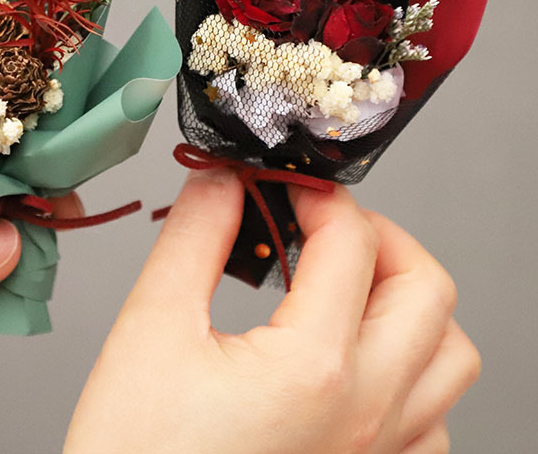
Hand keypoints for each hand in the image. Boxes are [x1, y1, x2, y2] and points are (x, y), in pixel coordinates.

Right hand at [64, 169, 479, 452]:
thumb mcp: (151, 326)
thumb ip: (195, 238)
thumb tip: (221, 180)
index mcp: (314, 369)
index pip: (350, 240)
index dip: (314, 192)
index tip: (280, 184)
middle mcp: (366, 415)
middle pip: (425, 290)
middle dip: (377, 235)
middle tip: (323, 224)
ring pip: (447, 356)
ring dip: (405, 302)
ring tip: (347, 284)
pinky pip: (434, 420)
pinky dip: (411, 371)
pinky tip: (357, 360)